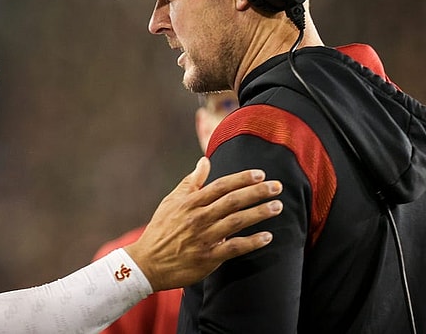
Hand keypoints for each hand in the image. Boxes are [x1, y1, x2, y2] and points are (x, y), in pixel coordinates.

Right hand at [124, 157, 281, 290]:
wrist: (147, 263)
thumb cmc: (161, 230)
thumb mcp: (171, 202)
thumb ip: (190, 182)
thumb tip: (205, 161)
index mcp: (189, 203)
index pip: (220, 186)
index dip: (241, 179)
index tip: (260, 174)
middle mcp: (198, 218)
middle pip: (232, 201)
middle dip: (257, 192)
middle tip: (277, 186)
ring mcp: (203, 238)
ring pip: (236, 221)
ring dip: (259, 213)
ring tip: (277, 206)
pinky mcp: (208, 258)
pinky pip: (234, 248)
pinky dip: (252, 242)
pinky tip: (267, 237)